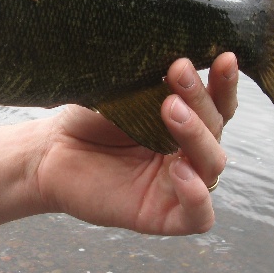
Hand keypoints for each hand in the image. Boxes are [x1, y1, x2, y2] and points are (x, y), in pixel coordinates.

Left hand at [34, 53, 236, 235]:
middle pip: (216, 131)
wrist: (49, 152)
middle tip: (178, 71)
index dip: (224, 84)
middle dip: (201, 100)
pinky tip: (180, 170)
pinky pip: (198, 216)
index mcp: (184, 124)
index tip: (223, 57)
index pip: (217, 106)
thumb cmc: (86, 120)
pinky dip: (197, 196)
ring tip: (171, 108)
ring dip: (197, 135)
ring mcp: (176, 186)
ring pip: (211, 167)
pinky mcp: (162, 216)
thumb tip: (184, 56)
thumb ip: (156, 84)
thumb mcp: (124, 95)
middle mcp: (186, 154)